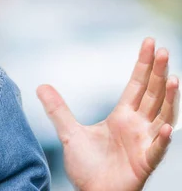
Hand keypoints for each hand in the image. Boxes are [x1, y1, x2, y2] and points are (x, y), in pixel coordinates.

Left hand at [37, 38, 178, 190]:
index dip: (143, 65)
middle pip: (151, 94)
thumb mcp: (69, 133)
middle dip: (157, 72)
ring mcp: (144, 143)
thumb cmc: (88, 167)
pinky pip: (156, 149)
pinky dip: (161, 138)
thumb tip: (41, 85)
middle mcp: (138, 126)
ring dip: (169, 98)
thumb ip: (57, 109)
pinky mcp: (144, 162)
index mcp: (123, 116)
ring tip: (173, 78)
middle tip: (162, 50)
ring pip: (161, 116)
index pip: (136, 85)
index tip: (149, 42)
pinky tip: (164, 126)